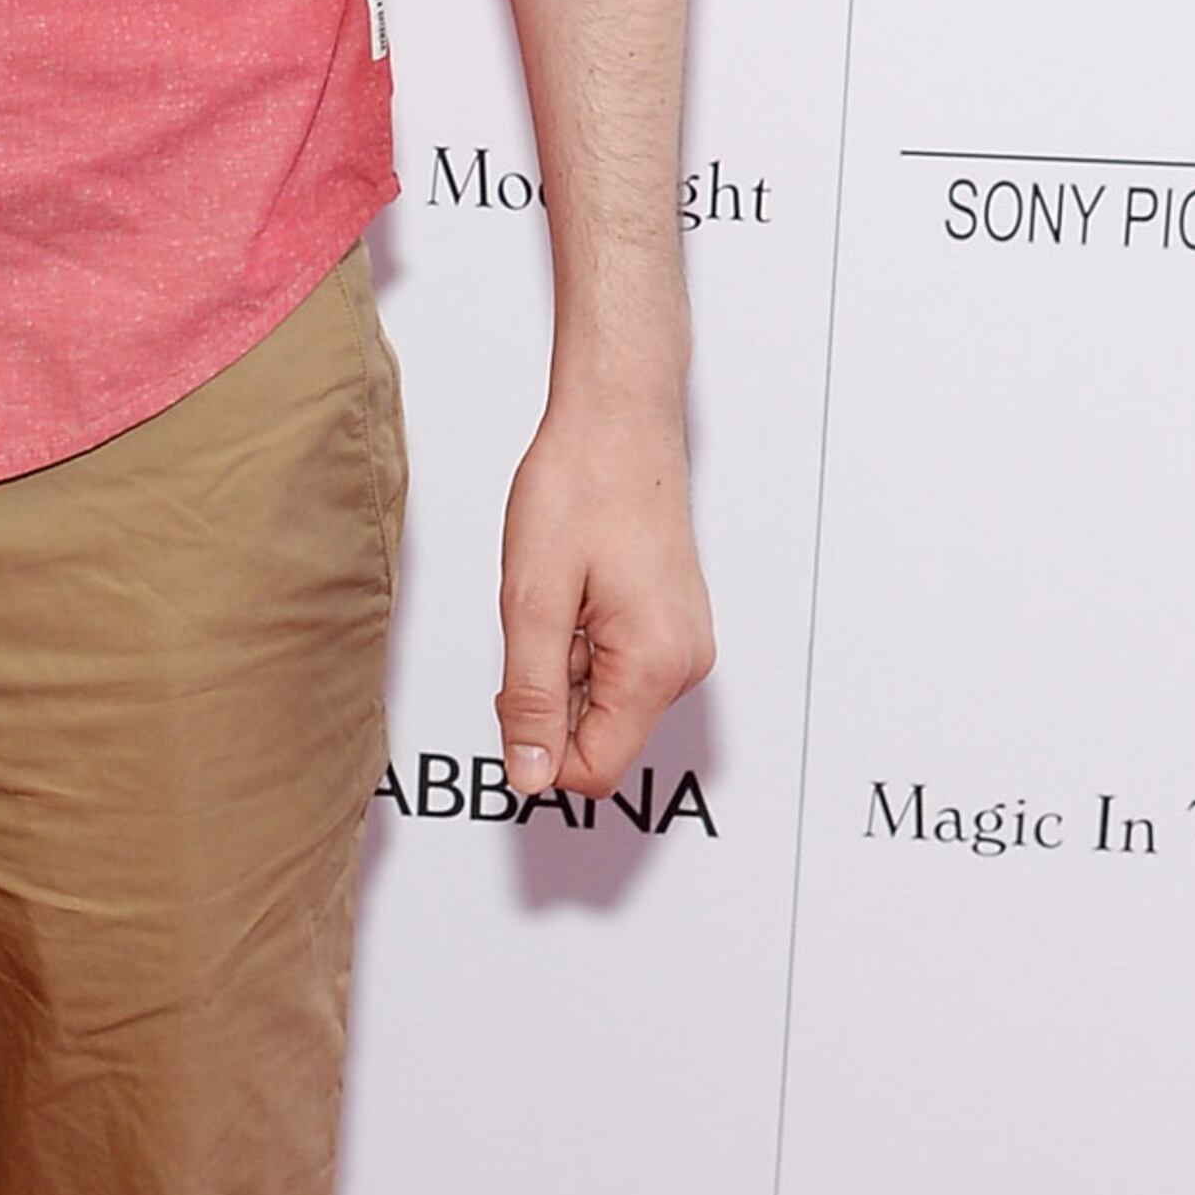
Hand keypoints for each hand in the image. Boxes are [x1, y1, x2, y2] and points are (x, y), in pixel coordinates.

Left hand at [496, 393, 712, 803]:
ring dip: (564, 671)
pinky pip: (619, 671)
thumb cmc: (581, 487)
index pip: (594, 771)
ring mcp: (682, 645)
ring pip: (606, 705)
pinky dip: (582, 648)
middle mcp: (682, 664)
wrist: (618, 421)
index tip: (512, 695)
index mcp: (654, 666)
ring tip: (556, 601)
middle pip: (602, 741)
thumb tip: (529, 773)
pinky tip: (573, 597)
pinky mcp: (671, 628)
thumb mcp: (533, 600)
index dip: (538, 751)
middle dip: (550, 704)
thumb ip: (533, 696)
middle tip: (532, 630)